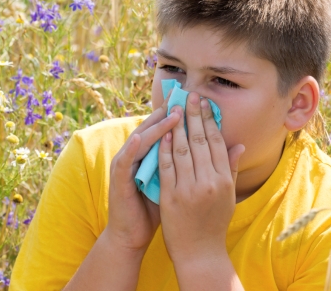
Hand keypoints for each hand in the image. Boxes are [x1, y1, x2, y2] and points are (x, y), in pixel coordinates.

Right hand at [106, 93, 180, 252]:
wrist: (132, 235)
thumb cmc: (155, 209)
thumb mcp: (175, 183)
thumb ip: (188, 164)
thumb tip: (212, 149)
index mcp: (150, 155)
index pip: (165, 129)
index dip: (179, 115)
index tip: (195, 101)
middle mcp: (135, 155)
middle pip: (152, 128)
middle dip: (169, 112)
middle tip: (184, 97)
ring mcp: (124, 166)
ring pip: (140, 139)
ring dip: (155, 127)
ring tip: (171, 113)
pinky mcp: (117, 179)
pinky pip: (125, 161)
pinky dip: (132, 148)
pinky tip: (141, 138)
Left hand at [158, 92, 245, 264]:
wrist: (199, 252)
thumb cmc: (215, 223)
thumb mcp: (229, 196)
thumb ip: (231, 169)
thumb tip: (239, 145)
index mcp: (225, 180)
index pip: (217, 143)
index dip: (210, 121)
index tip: (204, 103)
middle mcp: (209, 182)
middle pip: (200, 141)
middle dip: (194, 116)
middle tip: (190, 96)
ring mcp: (190, 189)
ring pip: (183, 150)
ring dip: (178, 126)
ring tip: (175, 108)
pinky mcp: (171, 197)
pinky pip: (167, 167)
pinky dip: (164, 148)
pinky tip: (162, 133)